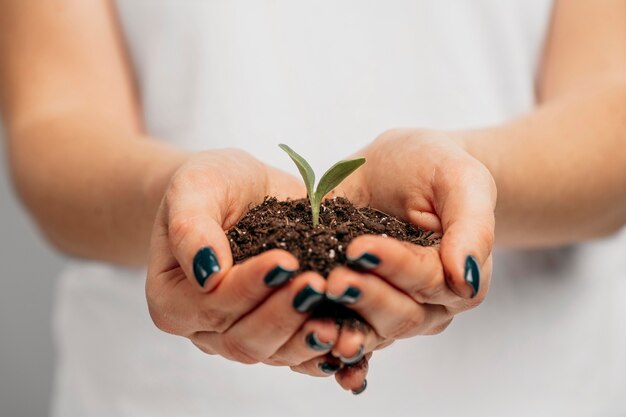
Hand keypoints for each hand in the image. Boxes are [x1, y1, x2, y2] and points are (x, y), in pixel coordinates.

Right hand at [146, 149, 345, 370]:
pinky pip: (300, 352)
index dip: (248, 287)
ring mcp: (243, 334)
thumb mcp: (194, 188)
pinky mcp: (279, 331)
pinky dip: (325, 350)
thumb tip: (208, 273)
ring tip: (336, 317)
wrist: (240, 191)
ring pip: (275, 353)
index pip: (211, 303)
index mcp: (173, 299)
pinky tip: (349, 337)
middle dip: (283, 314)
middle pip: (243, 339)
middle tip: (316, 283)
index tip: (285, 260)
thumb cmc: (211, 185)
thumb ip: (190, 226)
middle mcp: (206, 328)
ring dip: (306, 337)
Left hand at [318, 129, 495, 369]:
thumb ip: (472, 226)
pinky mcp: (354, 307)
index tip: (361, 248)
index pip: (430, 280)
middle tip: (334, 280)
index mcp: (457, 275)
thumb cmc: (433, 167)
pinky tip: (311, 344)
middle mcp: (427, 303)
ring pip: (371, 331)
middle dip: (366, 297)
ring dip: (344, 327)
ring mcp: (389, 309)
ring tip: (315, 313)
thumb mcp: (461, 179)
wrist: (393, 168)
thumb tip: (465, 277)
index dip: (397, 267)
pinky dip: (328, 344)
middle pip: (401, 315)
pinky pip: (344, 333)